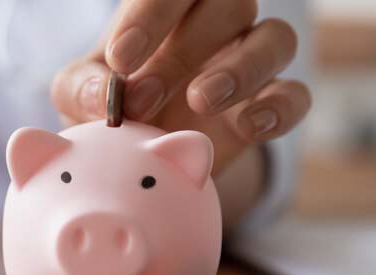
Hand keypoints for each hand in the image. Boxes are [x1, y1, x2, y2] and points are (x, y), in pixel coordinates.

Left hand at [51, 0, 310, 174]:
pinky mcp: (271, 106)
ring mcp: (249, 63)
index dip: (151, 14)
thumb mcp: (79, 97)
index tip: (120, 59)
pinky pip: (297, 95)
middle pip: (229, 4)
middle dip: (184, 50)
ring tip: (200, 102)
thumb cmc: (111, 107)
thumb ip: (82, 88)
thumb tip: (102, 95)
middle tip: (143, 98)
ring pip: (276, 38)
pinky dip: (280, 108)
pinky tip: (250, 126)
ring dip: (240, 69)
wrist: (143, 157)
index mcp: (166, 10)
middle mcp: (215, 26)